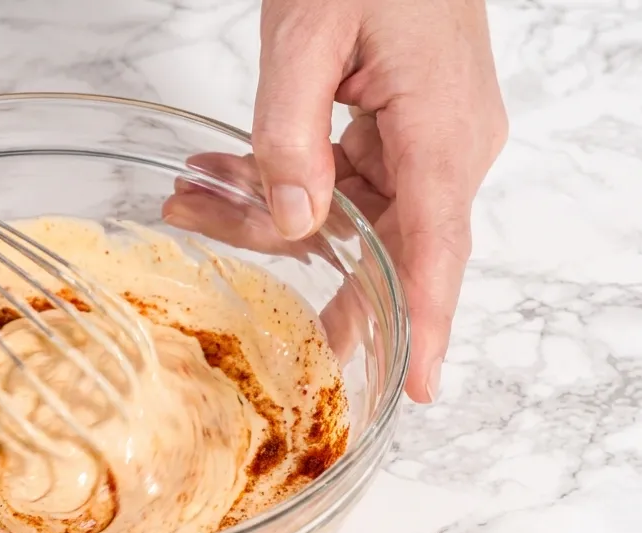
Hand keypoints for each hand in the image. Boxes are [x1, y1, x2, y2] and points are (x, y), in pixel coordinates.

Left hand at [250, 0, 507, 401]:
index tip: (416, 388)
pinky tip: (223, 168)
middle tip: (226, 280)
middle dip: (296, 262)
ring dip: (269, 210)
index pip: (438, 253)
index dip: (426, 326)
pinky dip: (285, 174)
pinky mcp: (403, 122)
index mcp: (444, 132)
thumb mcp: (310, 32)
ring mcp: (430, 135)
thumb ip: (292, 133)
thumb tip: (295, 222)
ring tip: (192, 193)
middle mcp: (449, 146)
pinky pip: (344, 175)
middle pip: (380, 242)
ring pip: (349, 211)